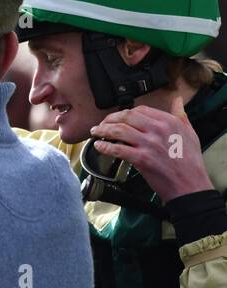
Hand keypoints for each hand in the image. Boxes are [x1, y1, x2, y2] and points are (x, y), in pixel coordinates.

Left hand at [90, 99, 213, 201]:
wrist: (191, 187)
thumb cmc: (190, 162)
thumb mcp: (190, 134)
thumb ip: (181, 115)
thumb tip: (177, 100)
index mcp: (169, 122)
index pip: (140, 110)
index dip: (125, 112)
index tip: (117, 117)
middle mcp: (158, 130)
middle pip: (126, 116)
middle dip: (109, 119)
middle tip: (101, 124)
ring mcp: (150, 144)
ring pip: (119, 130)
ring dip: (103, 130)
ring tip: (95, 132)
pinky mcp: (143, 159)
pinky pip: (118, 149)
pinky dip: (105, 147)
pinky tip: (99, 146)